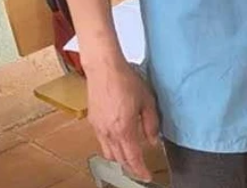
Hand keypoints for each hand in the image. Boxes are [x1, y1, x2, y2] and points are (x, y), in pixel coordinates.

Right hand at [85, 58, 159, 180]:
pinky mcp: (93, 122)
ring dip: (120, 158)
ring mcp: (98, 128)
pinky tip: (119, 138)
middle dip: (130, 166)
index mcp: (124, 129)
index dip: (140, 170)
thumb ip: (151, 123)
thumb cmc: (127, 80)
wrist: (104, 69)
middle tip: (141, 168)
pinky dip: (111, 146)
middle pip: (119, 159)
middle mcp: (109, 132)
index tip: (147, 176)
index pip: (132, 158)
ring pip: (109, 152)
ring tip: (131, 155)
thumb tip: (153, 141)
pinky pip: (102, 142)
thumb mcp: (147, 101)